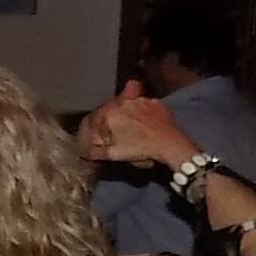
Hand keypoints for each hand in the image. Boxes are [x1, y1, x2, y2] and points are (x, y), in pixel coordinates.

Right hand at [75, 80, 196, 171]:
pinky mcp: (154, 102)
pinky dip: (139, 113)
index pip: (93, 121)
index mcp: (110, 115)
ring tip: (129, 130)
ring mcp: (140, 100)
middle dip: (107, 123)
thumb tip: (84, 151)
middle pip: (108, 111)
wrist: (171, 144)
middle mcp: (123, 103)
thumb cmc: (141, 150)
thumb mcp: (115, 155)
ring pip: (124, 106)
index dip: (92, 132)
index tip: (96, 141)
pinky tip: (143, 124)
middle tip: (112, 135)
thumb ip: (96, 152)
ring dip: (123, 115)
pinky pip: (141, 105)